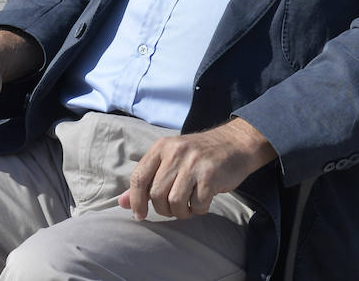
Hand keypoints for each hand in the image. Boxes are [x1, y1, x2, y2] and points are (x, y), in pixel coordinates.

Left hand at [118, 119, 275, 219]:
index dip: (136, 201)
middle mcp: (176, 153)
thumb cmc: (199, 155)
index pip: (138, 178)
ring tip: (188, 206)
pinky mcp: (210, 175)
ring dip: (181, 212)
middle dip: (163, 209)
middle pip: (156, 194)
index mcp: (162, 147)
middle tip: (174, 208)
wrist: (235, 143)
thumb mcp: (171, 160)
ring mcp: (194, 163)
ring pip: (174, 202)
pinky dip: (199, 209)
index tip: (140, 215)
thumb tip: (122, 203)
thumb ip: (147, 179)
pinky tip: (202, 201)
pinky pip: (197, 204)